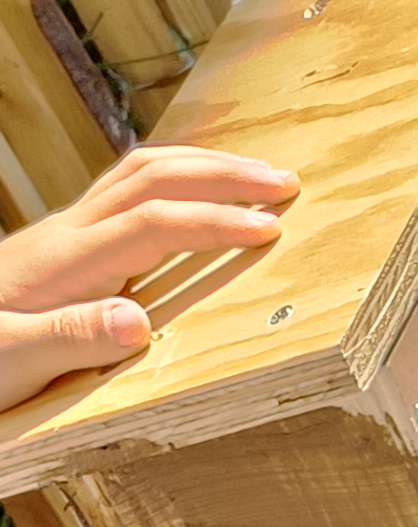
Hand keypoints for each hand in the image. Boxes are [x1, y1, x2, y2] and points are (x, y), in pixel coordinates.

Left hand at [0, 142, 297, 409]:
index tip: (267, 228)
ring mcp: (67, 231)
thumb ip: (74, 339)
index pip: (152, 223)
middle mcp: (69, 233)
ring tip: (255, 173)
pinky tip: (197, 191)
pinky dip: (173, 178)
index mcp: (66, 262)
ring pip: (139, 172)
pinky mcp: (67, 241)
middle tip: (282, 180)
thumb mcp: (16, 360)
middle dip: (221, 173)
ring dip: (201, 165)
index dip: (212, 221)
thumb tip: (139, 324)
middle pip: (151, 176)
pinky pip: (127, 190)